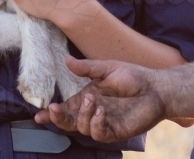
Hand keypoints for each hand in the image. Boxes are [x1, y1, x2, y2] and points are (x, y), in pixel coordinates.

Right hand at [33, 57, 176, 141]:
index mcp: (88, 97)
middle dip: (58, 118)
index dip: (52, 113)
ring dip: (82, 115)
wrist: (155, 87)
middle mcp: (92, 111)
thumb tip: (66, 60)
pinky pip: (98, 133)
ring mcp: (103, 122)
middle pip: (69, 122)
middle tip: (54, 109)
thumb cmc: (133, 76)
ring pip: (82, 127)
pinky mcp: (115, 131)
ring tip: (92, 100)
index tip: (38, 115)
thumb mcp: (107, 68)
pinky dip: (96, 123)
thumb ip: (87, 68)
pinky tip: (101, 112)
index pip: (66, 108)